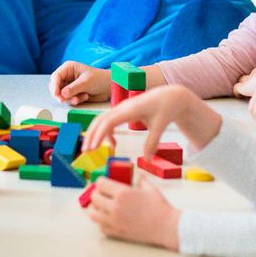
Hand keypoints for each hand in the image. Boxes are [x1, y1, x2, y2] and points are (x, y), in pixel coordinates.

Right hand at [50, 61, 110, 105]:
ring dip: (70, 98)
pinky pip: (68, 99)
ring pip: (61, 95)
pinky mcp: (73, 93)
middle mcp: (67, 76)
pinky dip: (75, 100)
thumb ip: (73, 88)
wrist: (109, 86)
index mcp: (68, 68)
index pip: (56, 76)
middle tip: (64, 101)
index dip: (54, 86)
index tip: (56, 95)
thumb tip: (62, 94)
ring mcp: (69, 85)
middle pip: (56, 87)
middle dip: (60, 94)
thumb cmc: (99, 79)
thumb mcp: (86, 82)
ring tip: (81, 98)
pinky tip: (85, 97)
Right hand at [84, 85, 213, 158]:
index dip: (99, 135)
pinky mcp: (123, 111)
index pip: (108, 122)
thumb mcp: (160, 126)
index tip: (93, 148)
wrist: (170, 96)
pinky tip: (113, 144)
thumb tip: (148, 160)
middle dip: (91, 135)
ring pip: (102, 120)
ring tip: (92, 150)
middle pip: (100, 120)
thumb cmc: (166, 108)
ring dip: (95, 134)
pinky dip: (106, 132)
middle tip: (85, 152)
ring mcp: (121, 108)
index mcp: (130, 109)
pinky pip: (109, 121)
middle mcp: (122, 107)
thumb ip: (152, 142)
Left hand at [86, 179, 180, 249]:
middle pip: (94, 198)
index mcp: (122, 193)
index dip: (101, 181)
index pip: (100, 184)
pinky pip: (101, 227)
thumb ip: (142, 180)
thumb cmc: (160, 207)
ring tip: (100, 206)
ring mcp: (115, 221)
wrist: (167, 227)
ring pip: (93, 214)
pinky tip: (107, 218)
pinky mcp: (117, 232)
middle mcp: (115, 207)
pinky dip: (101, 221)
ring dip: (95, 208)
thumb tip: (139, 177)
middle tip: (101, 193)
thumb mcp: (150, 188)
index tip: (103, 182)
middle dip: (96, 193)